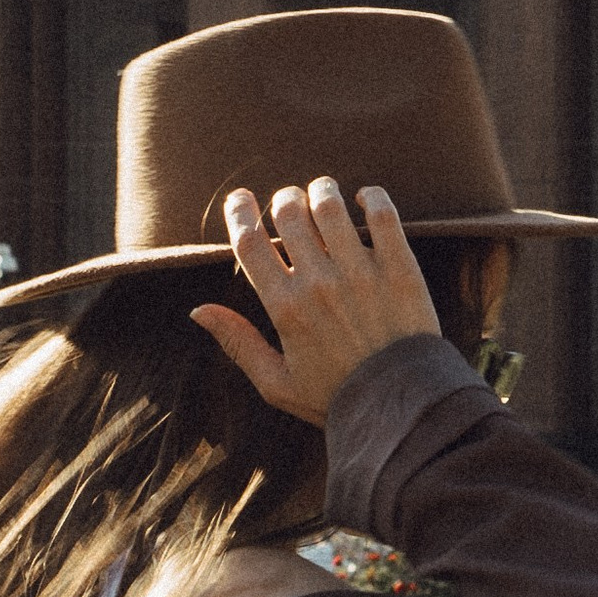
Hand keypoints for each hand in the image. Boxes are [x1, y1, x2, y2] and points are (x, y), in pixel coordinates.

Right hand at [192, 181, 440, 425]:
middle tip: (289, 202)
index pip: (250, 242)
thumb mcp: (276, 382)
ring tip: (322, 191)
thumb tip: (198, 310)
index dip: (239, 212)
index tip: (240, 199)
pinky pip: (383, 215)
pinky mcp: (399, 268)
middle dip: (283, 198)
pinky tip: (364, 198)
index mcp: (285, 307)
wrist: (399, 407)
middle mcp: (319, 283)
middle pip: (288, 214)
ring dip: (321, 189)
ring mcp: (361, 273)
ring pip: (330, 206)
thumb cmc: (335, 397)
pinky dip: (371, 197)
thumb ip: (237, 343)